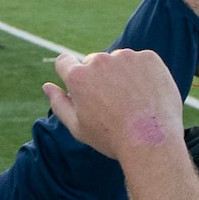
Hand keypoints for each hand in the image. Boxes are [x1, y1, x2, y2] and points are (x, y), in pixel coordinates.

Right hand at [43, 46, 183, 161]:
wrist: (151, 142)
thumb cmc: (112, 138)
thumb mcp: (78, 127)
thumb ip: (59, 104)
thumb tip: (47, 86)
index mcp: (78, 77)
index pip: (64, 62)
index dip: (70, 74)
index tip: (84, 88)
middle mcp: (99, 61)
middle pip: (93, 62)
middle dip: (99, 78)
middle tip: (114, 104)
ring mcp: (126, 57)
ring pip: (118, 62)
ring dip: (122, 74)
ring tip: (133, 102)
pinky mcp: (148, 58)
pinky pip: (141, 62)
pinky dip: (143, 75)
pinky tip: (147, 96)